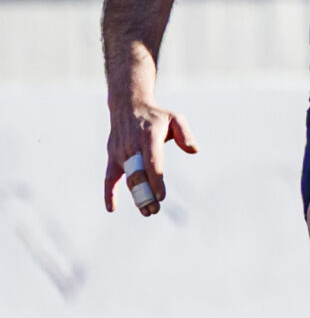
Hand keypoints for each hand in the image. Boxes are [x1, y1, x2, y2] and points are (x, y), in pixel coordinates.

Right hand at [104, 96, 197, 215]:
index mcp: (148, 138)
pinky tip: (111, 209)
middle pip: (137, 174)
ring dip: (135, 196)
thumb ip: (185, 133)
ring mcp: (120, 153)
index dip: (155, 180)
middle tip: (155, 209)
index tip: (161, 196)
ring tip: (147, 212)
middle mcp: (132, 147)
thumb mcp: (175, 118)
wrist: (128, 105)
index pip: (152, 163)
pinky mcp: (112, 157)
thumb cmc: (156, 116)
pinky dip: (109, 192)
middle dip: (146, 194)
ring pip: (126, 178)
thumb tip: (194, 150)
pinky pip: (109, 177)